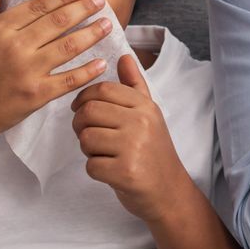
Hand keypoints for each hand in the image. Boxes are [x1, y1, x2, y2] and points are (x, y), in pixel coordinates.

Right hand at [0, 0, 113, 142]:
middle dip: (83, 8)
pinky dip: (87, 71)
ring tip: (108, 24)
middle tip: (100, 0)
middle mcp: (16, 47)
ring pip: (68, 47)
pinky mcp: (37, 94)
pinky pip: (69, 80)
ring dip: (91, 34)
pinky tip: (101, 62)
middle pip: (57, 22)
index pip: (38, 6)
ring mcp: (28, 71)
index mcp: (0, 29)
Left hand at [71, 54, 195, 223]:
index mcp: (145, 107)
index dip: (84, 98)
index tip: (81, 109)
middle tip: (88, 134)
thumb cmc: (154, 153)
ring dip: (87, 149)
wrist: (169, 192)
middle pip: (89, 112)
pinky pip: (91, 165)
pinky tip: (110, 171)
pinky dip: (95, 170)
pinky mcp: (125, 173)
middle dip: (80, 124)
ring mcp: (133, 148)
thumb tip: (124, 56)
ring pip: (86, 138)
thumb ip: (134, 86)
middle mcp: (141, 123)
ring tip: (103, 153)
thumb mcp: (149, 115)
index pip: (103, 90)